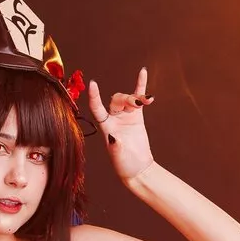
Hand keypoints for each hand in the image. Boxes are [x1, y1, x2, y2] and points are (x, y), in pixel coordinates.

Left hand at [88, 67, 155, 181]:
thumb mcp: (118, 156)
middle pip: (116, 100)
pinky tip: (142, 72)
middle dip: (126, 98)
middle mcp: (113, 119)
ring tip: (146, 101)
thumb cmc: (125, 164)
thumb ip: (115, 145)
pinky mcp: (137, 117)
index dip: (94, 97)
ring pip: (127, 98)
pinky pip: (138, 98)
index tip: (93, 84)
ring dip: (136, 97)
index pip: (97, 109)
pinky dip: (141, 86)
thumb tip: (113, 137)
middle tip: (138, 103)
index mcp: (106, 127)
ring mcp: (125, 117)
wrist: (138, 168)